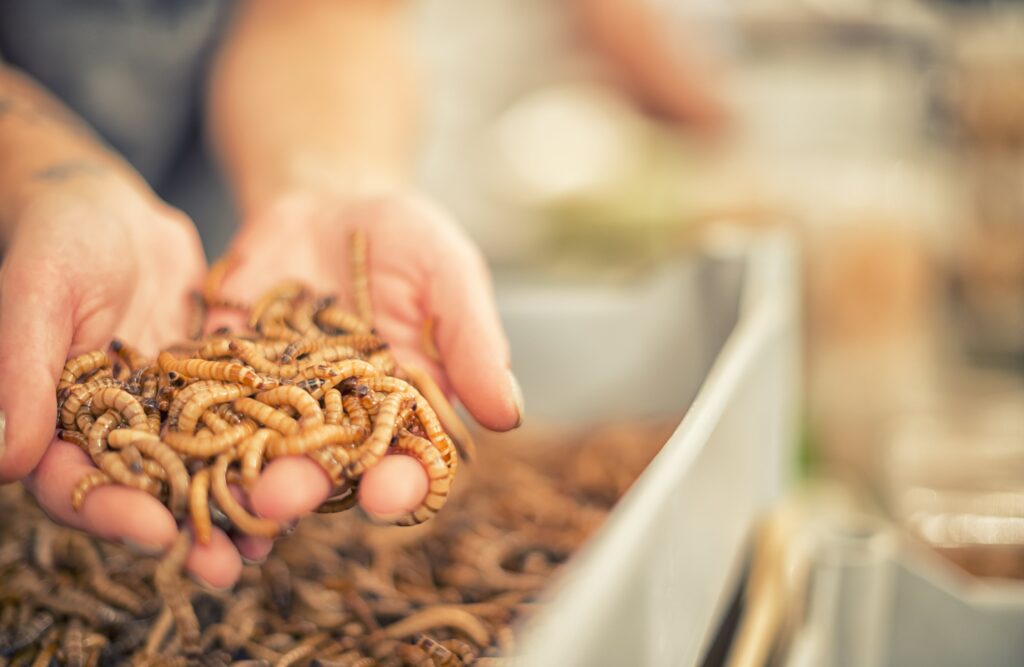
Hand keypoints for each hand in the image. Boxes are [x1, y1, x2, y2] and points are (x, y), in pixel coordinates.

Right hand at [0, 177, 239, 585]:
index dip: (110, 510)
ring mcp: (167, 415)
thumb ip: (21, 368)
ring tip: (272, 542)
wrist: (113, 213)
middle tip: (227, 568)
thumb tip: (4, 460)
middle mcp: (116, 431)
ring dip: (232, 506)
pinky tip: (302, 476)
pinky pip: (239, 428)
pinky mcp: (213, 392)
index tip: (154, 530)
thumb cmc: (59, 243)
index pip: (76, 481)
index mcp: (58, 422)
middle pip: (147, 492)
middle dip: (186, 528)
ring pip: (200, 470)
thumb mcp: (39, 293)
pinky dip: (263, 453)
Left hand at [210, 189, 521, 544]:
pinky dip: (192, 433)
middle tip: (283, 497)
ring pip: (261, 454)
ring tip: (226, 487)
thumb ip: (474, 341)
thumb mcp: (448, 275)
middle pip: (326, 473)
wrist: (328, 200)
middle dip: (306, 490)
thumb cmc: (404, 240)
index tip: (392, 493)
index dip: (403, 485)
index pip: (410, 464)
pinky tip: (173, 452)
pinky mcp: (225, 379)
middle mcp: (341, 424)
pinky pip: (206, 411)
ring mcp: (279, 406)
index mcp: (405, 412)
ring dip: (241, 476)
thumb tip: (507, 414)